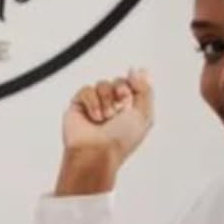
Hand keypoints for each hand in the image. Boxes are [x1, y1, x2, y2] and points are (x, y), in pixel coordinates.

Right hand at [55, 69, 153, 193]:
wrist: (97, 153)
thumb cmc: (120, 141)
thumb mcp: (144, 115)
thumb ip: (145, 89)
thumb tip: (138, 70)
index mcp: (130, 110)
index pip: (133, 84)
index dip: (133, 87)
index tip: (130, 99)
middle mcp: (114, 107)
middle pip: (118, 81)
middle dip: (120, 92)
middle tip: (118, 110)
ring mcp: (95, 106)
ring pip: (102, 84)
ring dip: (106, 100)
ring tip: (105, 117)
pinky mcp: (78, 106)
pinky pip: (86, 90)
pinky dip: (92, 102)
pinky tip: (94, 117)